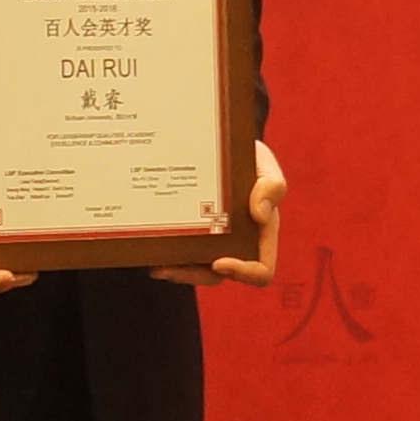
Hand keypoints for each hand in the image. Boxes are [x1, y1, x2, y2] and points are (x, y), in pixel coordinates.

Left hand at [159, 140, 285, 286]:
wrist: (219, 144)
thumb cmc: (247, 156)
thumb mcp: (264, 165)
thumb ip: (272, 186)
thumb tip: (260, 215)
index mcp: (260, 235)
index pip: (261, 269)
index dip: (243, 273)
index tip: (219, 262)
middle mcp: (235, 244)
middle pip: (217, 276)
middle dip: (193, 276)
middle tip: (168, 269)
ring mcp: (209, 240)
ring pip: (193, 269)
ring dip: (175, 271)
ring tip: (155, 266)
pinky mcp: (188, 231)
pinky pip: (176, 252)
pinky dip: (163, 254)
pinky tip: (148, 249)